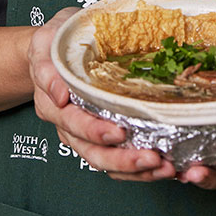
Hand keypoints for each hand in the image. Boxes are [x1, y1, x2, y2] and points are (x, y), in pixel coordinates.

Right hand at [28, 8, 176, 181]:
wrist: (55, 50)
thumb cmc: (54, 44)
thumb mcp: (43, 44)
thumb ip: (47, 68)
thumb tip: (59, 94)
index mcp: (55, 106)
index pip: (74, 125)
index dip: (96, 132)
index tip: (119, 133)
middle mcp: (71, 127)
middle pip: (94, 153)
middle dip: (124, 161)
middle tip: (153, 159)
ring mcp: (89, 135)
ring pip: (111, 163)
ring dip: (139, 171)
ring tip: (168, 169)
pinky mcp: (108, 137)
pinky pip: (124, 159)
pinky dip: (146, 169)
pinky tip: (171, 167)